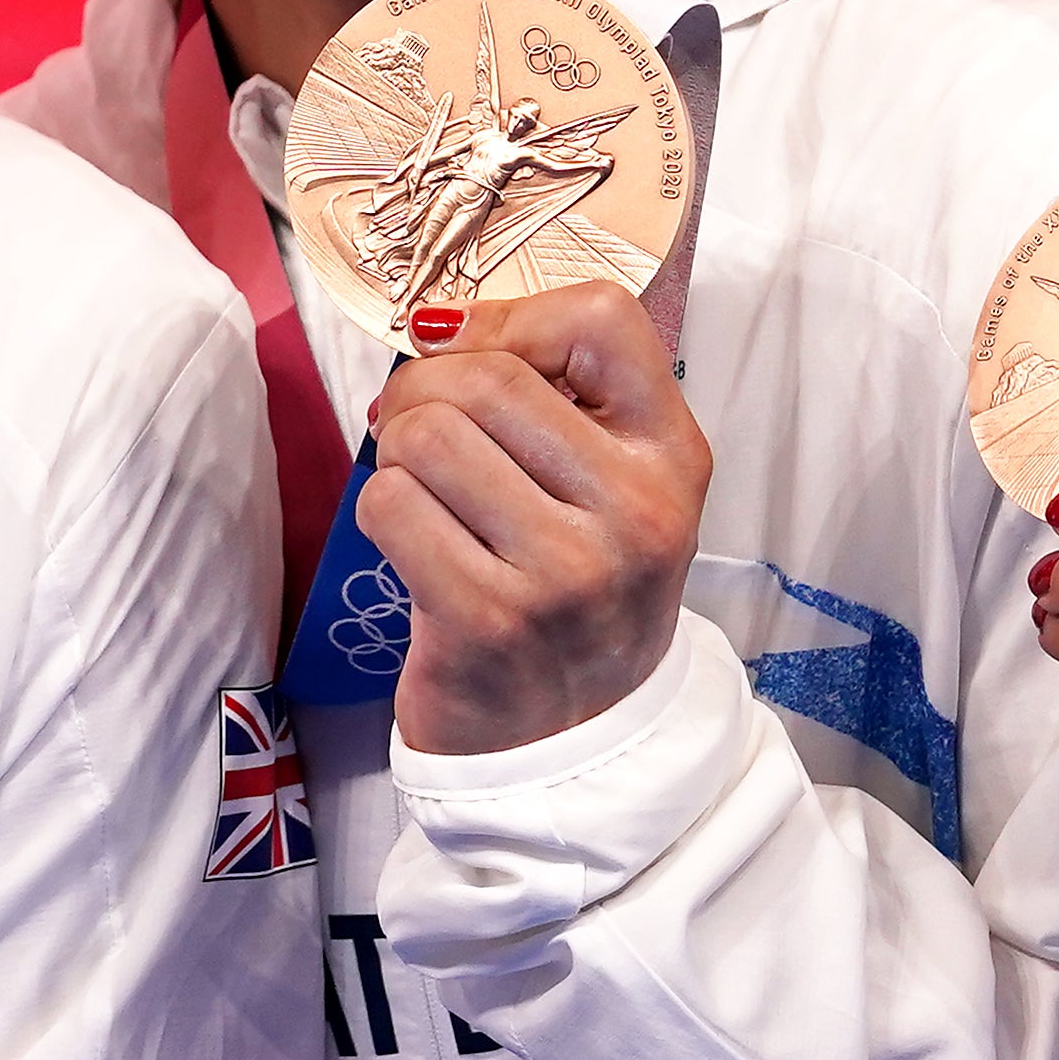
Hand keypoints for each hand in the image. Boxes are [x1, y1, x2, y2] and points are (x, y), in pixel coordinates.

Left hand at [367, 283, 711, 757]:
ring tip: (427, 493)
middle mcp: (635, 511)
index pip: (599, 318)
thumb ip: (554, 394)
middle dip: (424, 389)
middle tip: (419, 429)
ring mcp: (565, 571)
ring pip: (426, 435)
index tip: (481, 357)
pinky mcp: (488, 620)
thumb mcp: (611, 486)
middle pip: (487, 376)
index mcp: (673, 458)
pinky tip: (417, 546)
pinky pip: (392, 505)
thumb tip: (434, 326)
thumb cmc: (575, 588)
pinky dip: (385, 513)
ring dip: (398, 453)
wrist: (573, 740)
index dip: (513, 320)